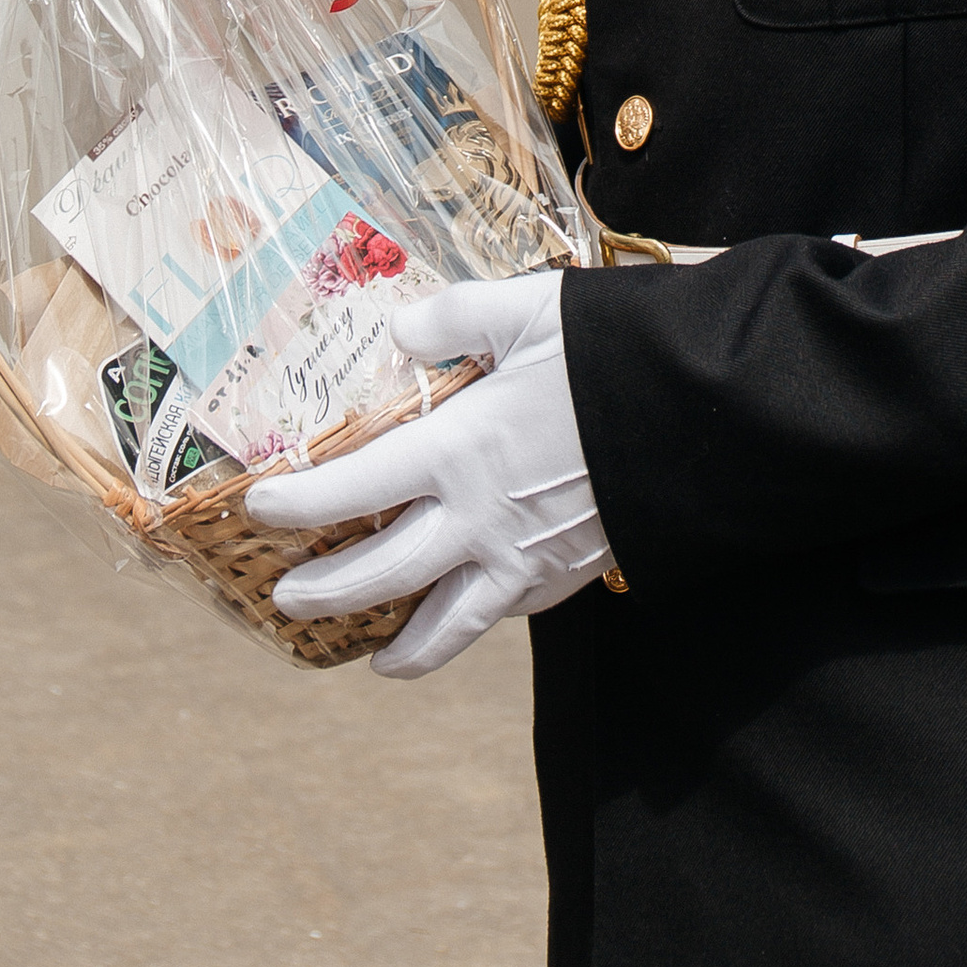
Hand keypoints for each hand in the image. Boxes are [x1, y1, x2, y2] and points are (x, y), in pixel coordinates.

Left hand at [253, 270, 608, 676]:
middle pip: (381, 575)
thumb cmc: (615, 351)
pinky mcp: (569, 575)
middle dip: (324, 592)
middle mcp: (481, 519)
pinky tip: (463, 618)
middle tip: (284, 597)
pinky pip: (506, 614)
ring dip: (400, 647)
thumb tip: (400, 331)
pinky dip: (472, 626)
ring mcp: (526, 559)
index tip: (259, 509)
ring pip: (446, 627)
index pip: (353, 489)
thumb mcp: (530, 308)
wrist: (707, 412)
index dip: (298, 505)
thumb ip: (455, 315)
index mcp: (460, 450)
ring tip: (372, 658)